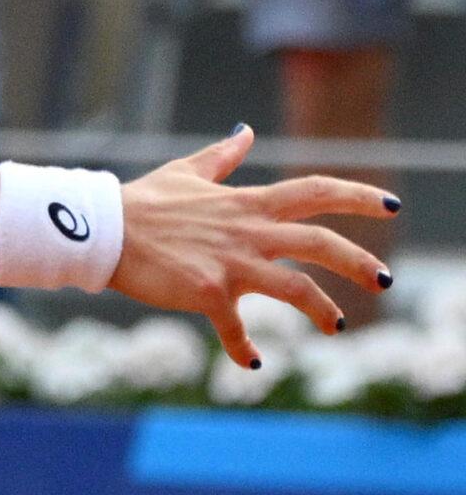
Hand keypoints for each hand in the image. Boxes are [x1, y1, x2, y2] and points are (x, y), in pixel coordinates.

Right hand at [113, 126, 395, 369]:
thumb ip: (222, 157)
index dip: (357, 196)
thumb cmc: (142, 201)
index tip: (391, 205)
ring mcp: (229, 263)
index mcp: (246, 203)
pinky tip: (251, 362)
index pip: (314, 191)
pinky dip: (244, 348)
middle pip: (319, 243)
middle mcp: (247, 232)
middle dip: (359, 261)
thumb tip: (244, 131)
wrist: (102, 229)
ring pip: (295, 288)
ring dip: (322, 309)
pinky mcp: (207, 292)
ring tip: (336, 327)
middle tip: (385, 279)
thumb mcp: (186, 172)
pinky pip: (234, 328)